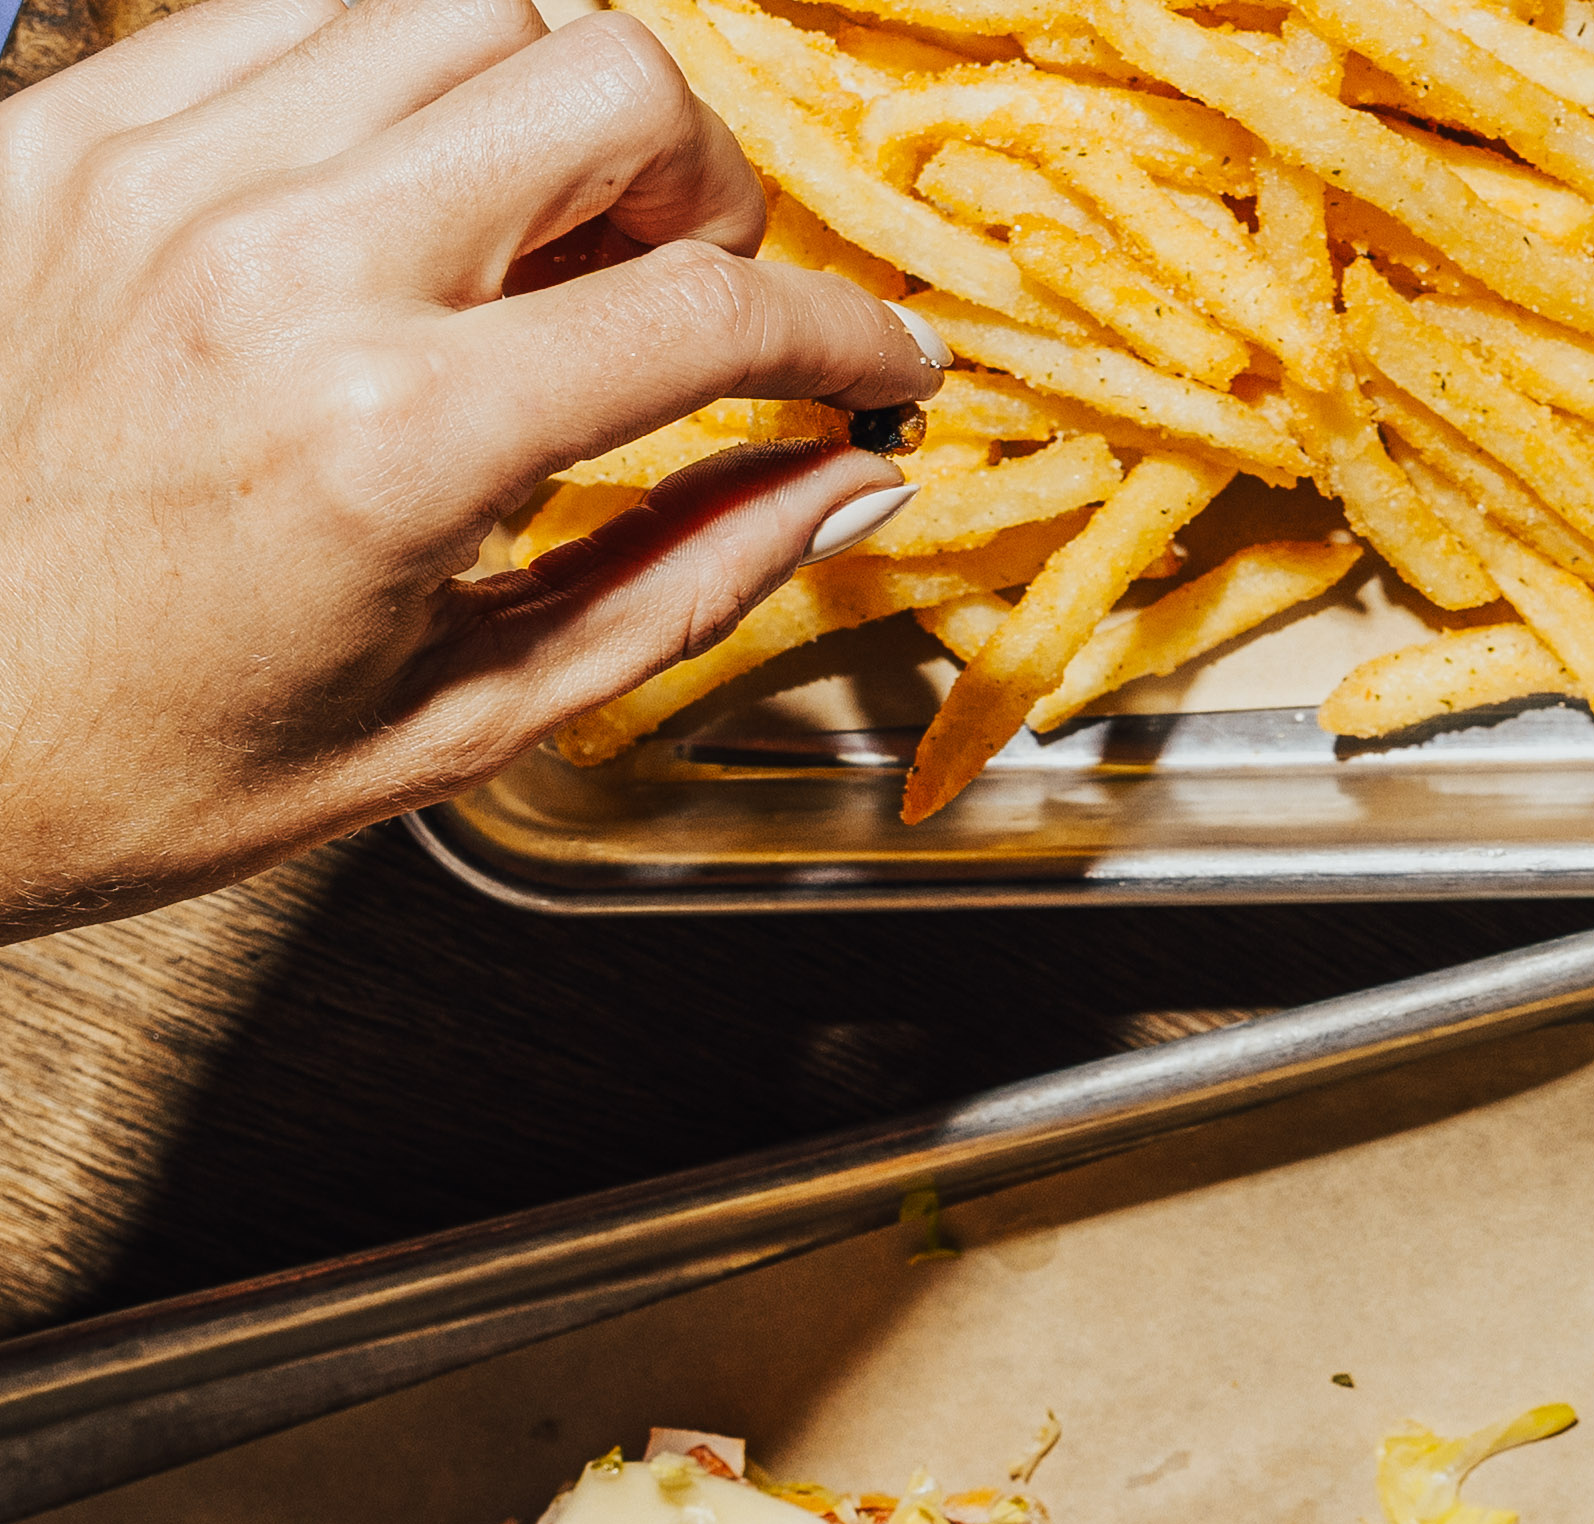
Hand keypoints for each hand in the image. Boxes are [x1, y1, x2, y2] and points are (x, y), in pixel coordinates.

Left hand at [0, 0, 942, 940]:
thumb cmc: (157, 747)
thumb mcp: (469, 712)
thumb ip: (683, 577)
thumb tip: (849, 481)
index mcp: (396, 439)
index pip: (712, 307)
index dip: (845, 330)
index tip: (880, 361)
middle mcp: (279, 265)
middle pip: (604, 76)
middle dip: (696, 180)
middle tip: (683, 278)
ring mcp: (153, 170)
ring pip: (456, 4)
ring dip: (540, 103)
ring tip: (533, 223)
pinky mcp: (61, 129)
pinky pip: (284, 11)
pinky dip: (380, 74)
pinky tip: (390, 188)